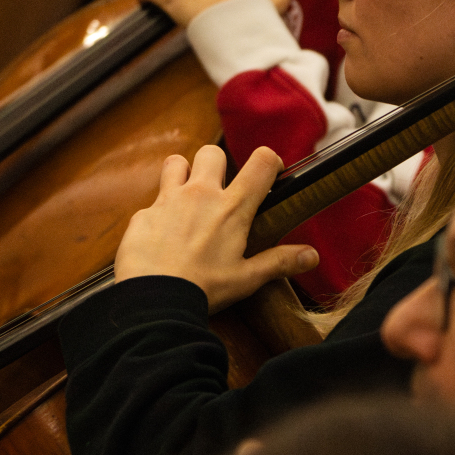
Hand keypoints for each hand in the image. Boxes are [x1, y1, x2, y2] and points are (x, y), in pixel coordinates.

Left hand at [114, 145, 318, 312]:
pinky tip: (161, 237)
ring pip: (176, 163)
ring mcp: (168, 201)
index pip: (261, 162)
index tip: (269, 173)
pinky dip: (158, 215)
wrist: (155, 302)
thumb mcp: (246, 278)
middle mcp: (200, 195)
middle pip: (213, 153)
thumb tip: (311, 256)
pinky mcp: (143, 215)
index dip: (269, 161)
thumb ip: (279, 262)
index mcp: (232, 208)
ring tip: (186, 197)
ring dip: (183, 174)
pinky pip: (151, 204)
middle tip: (220, 190)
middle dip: (218, 165)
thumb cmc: (204, 289)